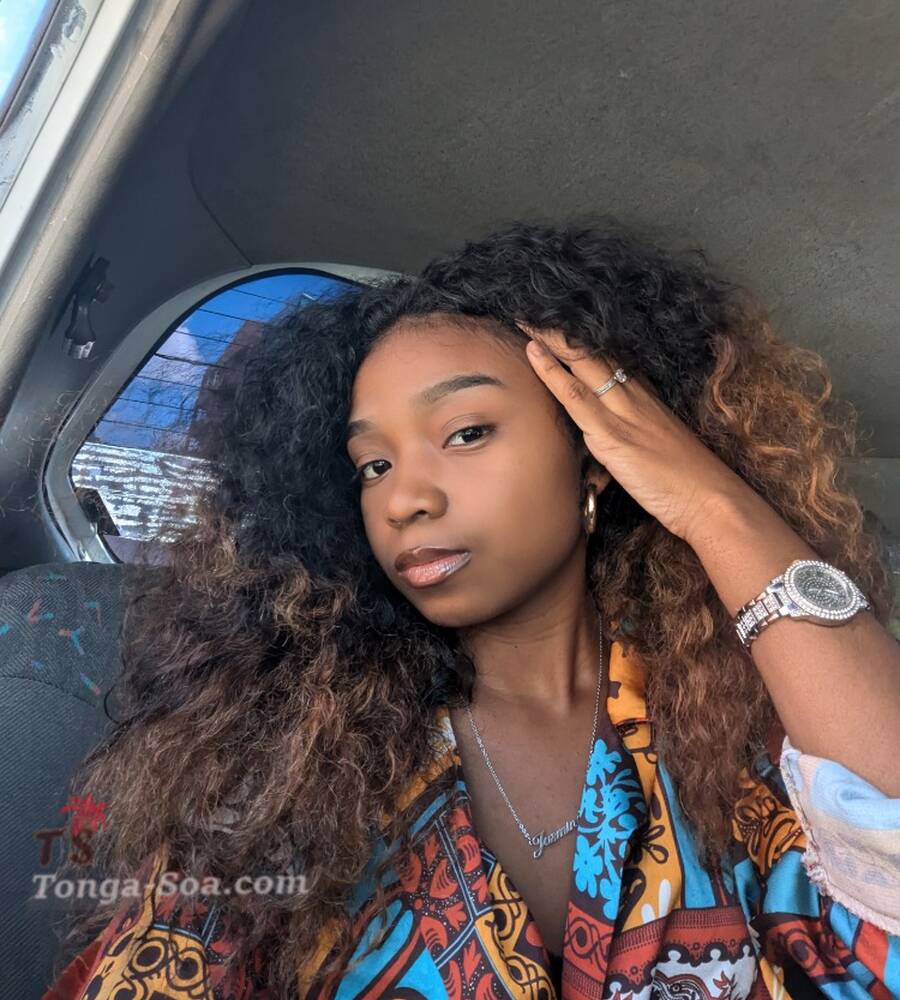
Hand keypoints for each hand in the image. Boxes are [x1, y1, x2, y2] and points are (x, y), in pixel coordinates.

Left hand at [518, 322, 756, 544]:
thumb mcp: (655, 446)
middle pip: (591, 351)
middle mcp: (634, 394)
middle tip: (532, 305)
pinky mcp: (613, 435)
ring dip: (550, 337)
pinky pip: (575, 396)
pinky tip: (533, 352)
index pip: (607, 355)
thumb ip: (628, 433)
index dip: (580, 337)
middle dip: (560, 327)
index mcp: (645, 394)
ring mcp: (622, 412)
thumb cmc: (685, 481)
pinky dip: (552, 372)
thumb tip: (600, 437)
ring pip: (581, 363)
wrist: (710, 499)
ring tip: (523, 315)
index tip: (556, 318)